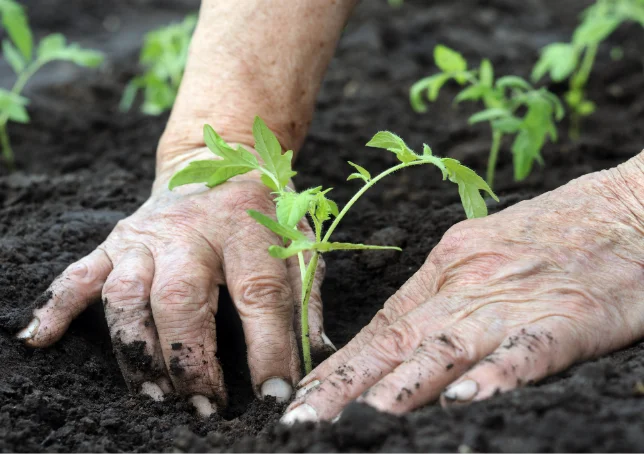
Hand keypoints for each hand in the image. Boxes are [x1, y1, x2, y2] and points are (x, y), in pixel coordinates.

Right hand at [16, 146, 331, 415]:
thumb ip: (307, 297)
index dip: (268, 349)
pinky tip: (41, 340)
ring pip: (126, 294)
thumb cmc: (266, 209)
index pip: (259, 294)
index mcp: (247, 229)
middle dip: (190, 361)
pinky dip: (57, 307)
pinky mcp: (117, 240)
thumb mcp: (300, 241)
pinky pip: (80, 273)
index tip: (273, 395)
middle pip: (181, 299)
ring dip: (135, 350)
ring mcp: (147, 235)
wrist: (221, 156)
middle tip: (204, 408)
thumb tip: (315, 357)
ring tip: (154, 395)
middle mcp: (192, 231)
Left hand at [282, 153, 643, 422]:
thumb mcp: (478, 250)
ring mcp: (515, 300)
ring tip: (363, 418)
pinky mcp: (568, 318)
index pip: (382, 325)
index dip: (340, 364)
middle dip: (347, 385)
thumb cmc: (550, 231)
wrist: (626, 208)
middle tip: (304, 418)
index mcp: (446, 267)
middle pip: (398, 341)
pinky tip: (467, 399)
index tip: (305, 393)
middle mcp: (469, 284)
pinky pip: (527, 351)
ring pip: (448, 347)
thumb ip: (439, 292)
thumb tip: (395, 337)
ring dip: (404, 386)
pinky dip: (497, 375)